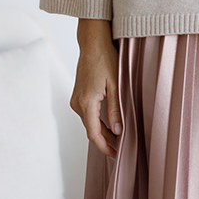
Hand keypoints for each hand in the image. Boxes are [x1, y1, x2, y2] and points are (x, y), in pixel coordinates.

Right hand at [71, 19, 121, 157]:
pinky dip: (98, 122)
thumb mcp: (116, 86)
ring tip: (119, 138)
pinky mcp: (78, 96)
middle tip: (122, 149)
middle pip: (92, 130)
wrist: (92, 43)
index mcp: (86, 103)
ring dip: (103, 132)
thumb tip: (118, 131)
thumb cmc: (106, 60)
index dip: (105, 147)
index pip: (94, 134)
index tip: (116, 155)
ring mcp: (76, 100)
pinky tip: (111, 125)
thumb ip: (116, 110)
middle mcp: (77, 104)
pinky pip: (88, 115)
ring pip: (90, 123)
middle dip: (106, 141)